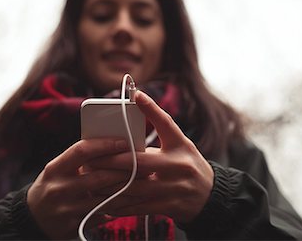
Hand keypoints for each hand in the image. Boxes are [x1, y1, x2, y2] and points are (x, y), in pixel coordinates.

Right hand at [27, 138, 140, 239]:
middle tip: (144, 165)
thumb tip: (111, 143)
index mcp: (55, 168)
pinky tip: (131, 202)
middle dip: (124, 170)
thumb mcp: (58, 169)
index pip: (81, 151)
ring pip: (104, 199)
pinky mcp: (74, 226)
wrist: (32, 218)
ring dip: (126, 191)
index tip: (124, 141)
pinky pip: (102, 216)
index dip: (105, 145)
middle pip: (98, 176)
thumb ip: (79, 159)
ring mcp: (66, 209)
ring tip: (143, 183)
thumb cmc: (53, 185)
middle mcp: (59, 188)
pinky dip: (117, 208)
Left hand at [90, 90, 213, 222]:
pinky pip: (137, 207)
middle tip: (90, 160)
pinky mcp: (167, 207)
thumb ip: (160, 134)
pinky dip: (119, 205)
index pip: (166, 123)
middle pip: (139, 162)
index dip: (151, 109)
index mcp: (180, 146)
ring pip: (134, 187)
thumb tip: (135, 113)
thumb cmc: (188, 165)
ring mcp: (173, 188)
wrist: (210, 196)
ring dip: (110, 186)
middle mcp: (178, 165)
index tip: (137, 95)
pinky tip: (105, 202)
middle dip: (111, 161)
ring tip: (91, 181)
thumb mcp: (181, 145)